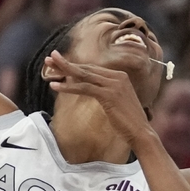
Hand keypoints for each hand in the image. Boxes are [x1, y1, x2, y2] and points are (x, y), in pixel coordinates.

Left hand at [42, 53, 157, 141]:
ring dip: (65, 70)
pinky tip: (55, 86)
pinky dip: (69, 87)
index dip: (75, 66)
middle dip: (66, 63)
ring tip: (49, 65)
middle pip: (87, 68)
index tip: (59, 63)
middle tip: (49, 58)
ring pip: (84, 75)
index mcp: (119, 76)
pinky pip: (85, 88)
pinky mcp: (109, 95)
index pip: (92, 68)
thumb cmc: (127, 121)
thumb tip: (90, 90)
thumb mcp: (115, 102)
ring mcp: (114, 84)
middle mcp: (117, 76)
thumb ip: (105, 93)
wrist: (140, 132)